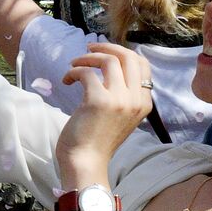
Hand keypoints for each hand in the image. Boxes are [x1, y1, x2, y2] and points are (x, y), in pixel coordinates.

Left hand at [55, 43, 154, 166]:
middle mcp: (135, 100)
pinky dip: (74, 71)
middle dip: (107, 47)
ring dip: (87, 58)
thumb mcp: (121, 116)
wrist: (86, 163)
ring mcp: (119, 100)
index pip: (142, 65)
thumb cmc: (98, 140)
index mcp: (144, 103)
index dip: (123, 53)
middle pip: (128, 57)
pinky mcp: (98, 101)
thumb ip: (123, 95)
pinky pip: (86, 72)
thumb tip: (112, 65)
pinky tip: (67, 81)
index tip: (105, 53)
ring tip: (74, 65)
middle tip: (89, 49)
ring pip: (108, 60)